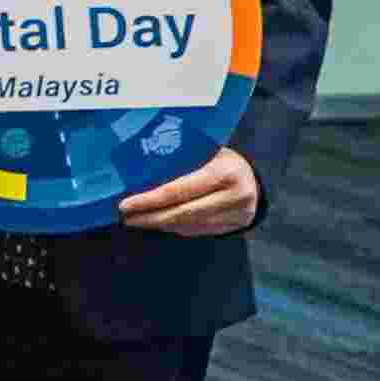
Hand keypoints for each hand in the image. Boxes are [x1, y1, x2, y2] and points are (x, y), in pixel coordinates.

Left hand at [116, 146, 262, 237]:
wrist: (254, 174)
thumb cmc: (219, 157)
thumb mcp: (204, 150)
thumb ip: (180, 158)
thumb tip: (135, 167)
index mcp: (224, 172)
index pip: (178, 191)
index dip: (149, 200)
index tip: (125, 205)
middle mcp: (235, 196)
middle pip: (182, 213)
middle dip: (150, 217)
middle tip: (126, 217)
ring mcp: (238, 214)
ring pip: (190, 225)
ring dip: (160, 224)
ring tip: (137, 220)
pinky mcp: (236, 226)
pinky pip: (199, 230)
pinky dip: (176, 228)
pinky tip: (160, 223)